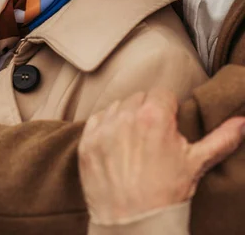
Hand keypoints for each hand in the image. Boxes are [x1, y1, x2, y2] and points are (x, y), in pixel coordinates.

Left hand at [78, 89, 244, 225]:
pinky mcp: (87, 142)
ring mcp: (104, 129)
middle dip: (147, 112)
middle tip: (153, 138)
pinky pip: (97, 119)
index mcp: (154, 116)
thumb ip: (221, 138)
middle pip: (139, 98)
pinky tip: (117, 147)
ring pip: (118, 106)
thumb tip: (243, 122)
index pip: (162, 94)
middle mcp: (126, 117)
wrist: (134, 227)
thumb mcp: (196, 164)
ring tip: (135, 144)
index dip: (168, 110)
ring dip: (125, 118)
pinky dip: (105, 128)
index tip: (169, 126)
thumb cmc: (167, 195)